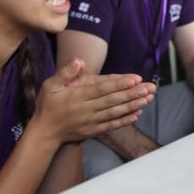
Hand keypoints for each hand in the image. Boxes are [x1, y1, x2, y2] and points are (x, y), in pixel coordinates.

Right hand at [31, 58, 156, 143]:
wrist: (44, 132)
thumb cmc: (48, 105)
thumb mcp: (50, 85)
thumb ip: (65, 72)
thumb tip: (79, 60)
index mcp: (78, 96)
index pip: (103, 88)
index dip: (120, 83)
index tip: (136, 78)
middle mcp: (87, 109)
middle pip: (113, 100)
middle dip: (132, 93)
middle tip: (149, 87)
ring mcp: (91, 121)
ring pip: (115, 113)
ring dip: (132, 106)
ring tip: (148, 99)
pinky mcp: (93, 131)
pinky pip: (111, 125)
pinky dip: (125, 120)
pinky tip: (137, 114)